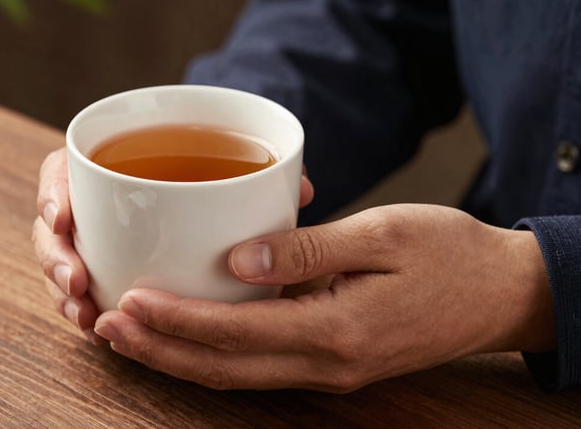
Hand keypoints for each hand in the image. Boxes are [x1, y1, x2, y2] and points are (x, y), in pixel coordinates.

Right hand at [33, 147, 314, 342]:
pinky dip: (86, 308)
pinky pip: (83, 288)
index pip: (63, 169)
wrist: (213, 177)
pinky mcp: (105, 266)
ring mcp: (96, 236)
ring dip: (65, 292)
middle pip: (54, 226)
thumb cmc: (219, 163)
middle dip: (55, 256)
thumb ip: (264, 171)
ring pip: (63, 262)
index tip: (63, 217)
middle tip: (77, 281)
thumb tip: (300, 189)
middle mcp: (96, 200)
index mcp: (110, 160)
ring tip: (86, 316)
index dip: (53, 192)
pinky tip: (97, 328)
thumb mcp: (239, 159)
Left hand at [93, 204, 555, 391]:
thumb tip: (239, 258)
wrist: (502, 292)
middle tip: (107, 326)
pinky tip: (189, 335)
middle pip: (224, 368)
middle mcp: (328, 362)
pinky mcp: (333, 361)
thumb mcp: (382, 234)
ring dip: (180, 357)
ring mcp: (331, 369)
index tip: (128, 301)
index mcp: (337, 329)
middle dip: (160, 350)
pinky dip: (215, 355)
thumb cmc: (448, 253)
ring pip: (236, 374)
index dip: (176, 320)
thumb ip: (307, 250)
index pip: (236, 331)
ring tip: (130, 335)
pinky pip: (260, 366)